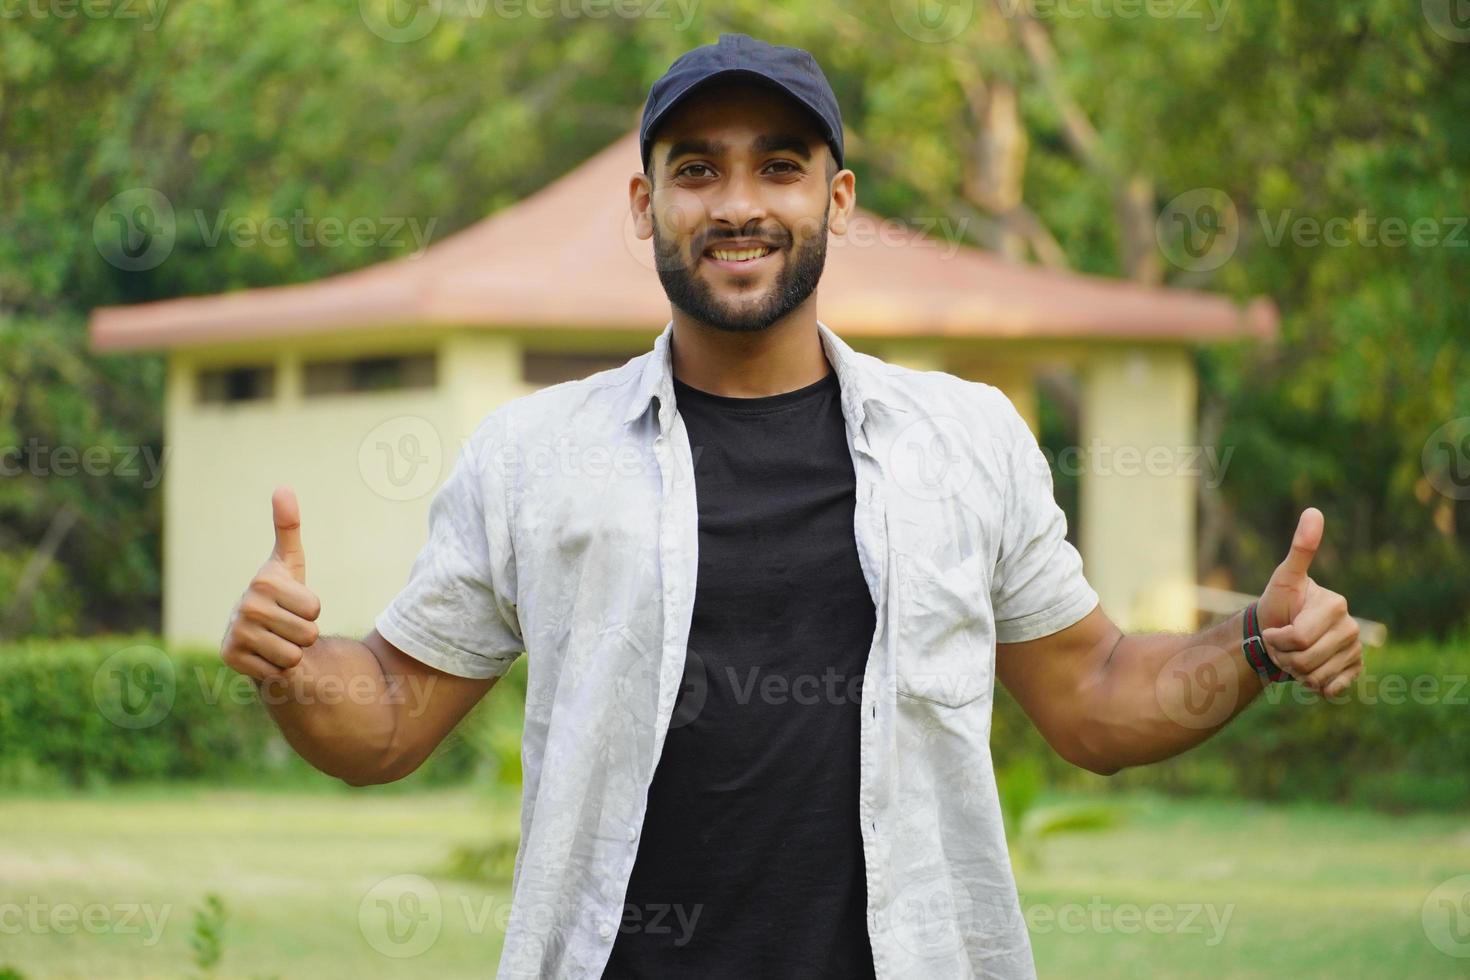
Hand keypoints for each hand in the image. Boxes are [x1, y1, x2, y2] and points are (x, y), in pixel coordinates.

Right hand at [220, 486, 321, 680]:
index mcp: (264, 581)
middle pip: (307, 632)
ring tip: (276, 639)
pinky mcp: (230, 657)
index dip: (311, 610)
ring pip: (294, 654)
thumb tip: (283, 488)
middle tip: (286, 625)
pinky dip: (276, 667)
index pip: (315, 608)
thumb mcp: (289, 561)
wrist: (256, 632)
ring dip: (292, 651)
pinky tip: (264, 654)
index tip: (294, 603)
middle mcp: (245, 605)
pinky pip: (278, 671)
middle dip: (303, 633)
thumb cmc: (281, 593)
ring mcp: (235, 632)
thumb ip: (288, 526)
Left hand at [1255, 507, 1362, 696]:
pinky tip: (1310, 671)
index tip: (1275, 629)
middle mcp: (1352, 628)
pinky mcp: (1355, 671)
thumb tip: (1314, 511)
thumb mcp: (1283, 578)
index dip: (1277, 639)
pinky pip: (1332, 690)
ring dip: (1296, 672)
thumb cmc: (1277, 606)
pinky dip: (1314, 686)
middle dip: (1285, 656)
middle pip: (1306, 661)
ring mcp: (1355, 651)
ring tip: (1294, 655)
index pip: (1299, 639)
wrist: (1276, 635)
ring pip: (1317, 678)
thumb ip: (1300, 549)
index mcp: (1337, 605)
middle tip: (1282, 644)